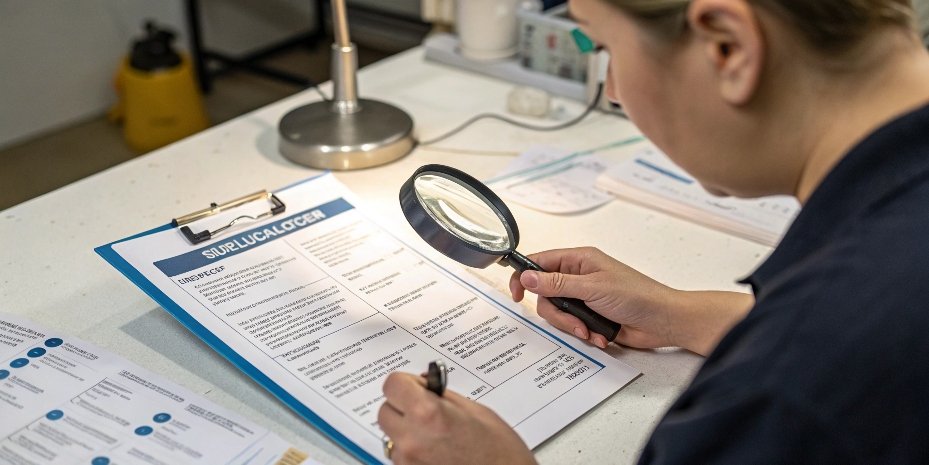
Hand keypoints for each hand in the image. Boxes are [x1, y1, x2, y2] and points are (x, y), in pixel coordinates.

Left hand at [378, 372, 535, 464]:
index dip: (406, 383)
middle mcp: (411, 440)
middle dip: (403, 406)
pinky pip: (401, 456)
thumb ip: (441, 397)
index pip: (392, 385)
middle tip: (427, 408)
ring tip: (436, 434)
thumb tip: (424, 387)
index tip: (418, 386)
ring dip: (406, 430)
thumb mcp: (474, 410)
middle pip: (385, 411)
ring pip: (391, 436)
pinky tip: (436, 451)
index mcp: (427, 415)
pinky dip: (413, 450)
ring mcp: (408, 462)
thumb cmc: (500, 452)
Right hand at [509, 247, 752, 354]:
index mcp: (579, 259)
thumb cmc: (636, 295)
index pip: (539, 263)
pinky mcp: (591, 316)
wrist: (663, 320)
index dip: (523, 277)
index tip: (516, 294)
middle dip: (557, 313)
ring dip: (571, 326)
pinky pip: (572, 326)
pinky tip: (600, 335)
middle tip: (573, 321)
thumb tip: (527, 277)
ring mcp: (585, 297)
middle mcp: (579, 276)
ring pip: (558, 313)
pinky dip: (583, 333)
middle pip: (545, 294)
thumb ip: (556, 283)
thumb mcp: (592, 287)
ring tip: (590, 331)